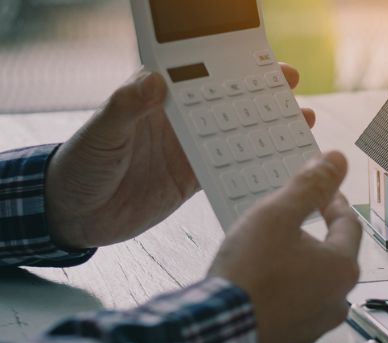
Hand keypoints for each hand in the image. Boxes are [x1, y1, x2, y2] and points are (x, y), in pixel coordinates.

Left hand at [45, 64, 315, 248]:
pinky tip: (278, 163)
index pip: (202, 78)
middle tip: (295, 90)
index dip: (235, 70)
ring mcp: (187, 150)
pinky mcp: (191, 179)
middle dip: (263, 96)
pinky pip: (229, 168)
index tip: (266, 66)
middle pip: (227, 103)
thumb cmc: (78, 167)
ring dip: (266, 129)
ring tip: (300, 124)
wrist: (72, 215)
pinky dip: (254, 166)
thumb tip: (153, 80)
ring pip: (236, 134)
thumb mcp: (100, 134)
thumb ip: (125, 107)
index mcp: (157, 103)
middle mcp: (177, 123)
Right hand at [208, 151, 361, 342]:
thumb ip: (309, 186)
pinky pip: (296, 304)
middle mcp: (338, 298)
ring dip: (298, 263)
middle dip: (314, 234)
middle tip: (291, 220)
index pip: (348, 224)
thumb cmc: (249, 275)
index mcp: (343, 268)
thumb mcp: (277, 215)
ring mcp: (316, 323)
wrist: (217, 332)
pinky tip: (261, 281)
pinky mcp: (293, 337)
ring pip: (314, 281)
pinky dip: (284, 289)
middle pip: (333, 255)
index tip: (322, 192)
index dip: (333, 202)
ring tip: (270, 251)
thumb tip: (336, 160)